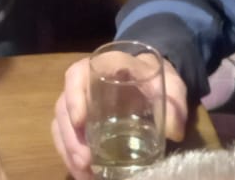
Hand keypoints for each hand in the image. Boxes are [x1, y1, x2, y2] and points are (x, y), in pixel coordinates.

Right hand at [50, 53, 187, 179]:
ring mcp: (77, 103)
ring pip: (60, 126)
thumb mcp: (171, 84)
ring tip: (83, 174)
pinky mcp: (78, 121)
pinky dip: (70, 156)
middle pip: (63, 107)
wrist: (149, 79)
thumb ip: (174, 103)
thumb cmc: (154, 77)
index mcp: (102, 66)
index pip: (77, 75)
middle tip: (86, 161)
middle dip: (72, 137)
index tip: (80, 121)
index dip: (74, 97)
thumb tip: (174, 132)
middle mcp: (82, 84)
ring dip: (68, 151)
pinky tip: (82, 173)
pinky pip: (65, 137)